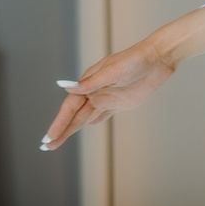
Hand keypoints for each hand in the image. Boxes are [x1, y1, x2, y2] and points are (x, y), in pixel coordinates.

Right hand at [42, 40, 175, 149]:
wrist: (157, 59)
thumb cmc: (134, 60)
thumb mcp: (113, 71)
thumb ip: (91, 82)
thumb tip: (67, 88)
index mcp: (89, 82)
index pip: (70, 107)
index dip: (60, 122)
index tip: (50, 137)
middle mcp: (95, 91)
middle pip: (74, 115)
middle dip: (61, 130)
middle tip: (47, 146)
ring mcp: (107, 97)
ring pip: (85, 117)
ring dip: (72, 129)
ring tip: (58, 141)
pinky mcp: (120, 103)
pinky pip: (103, 114)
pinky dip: (94, 121)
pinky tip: (87, 125)